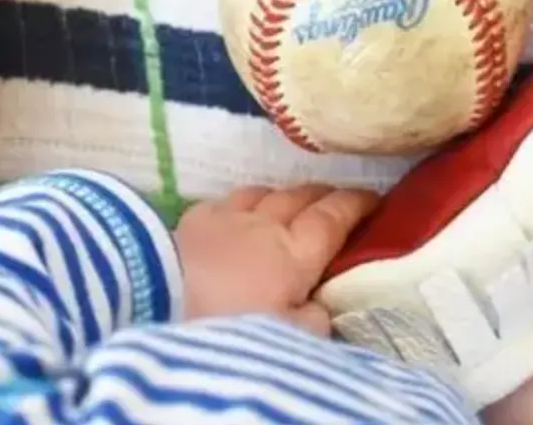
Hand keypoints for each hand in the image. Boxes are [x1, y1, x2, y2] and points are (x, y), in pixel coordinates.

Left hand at [175, 184, 378, 335]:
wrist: (158, 304)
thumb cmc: (227, 327)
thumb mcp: (284, 340)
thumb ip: (312, 320)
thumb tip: (319, 304)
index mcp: (295, 254)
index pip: (334, 218)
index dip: (357, 204)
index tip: (374, 198)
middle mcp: (265, 224)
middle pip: (302, 198)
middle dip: (324, 195)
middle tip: (337, 200)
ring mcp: (227, 216)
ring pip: (265, 193)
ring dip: (283, 197)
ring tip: (291, 204)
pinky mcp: (194, 217)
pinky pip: (228, 200)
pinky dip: (243, 203)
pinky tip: (241, 213)